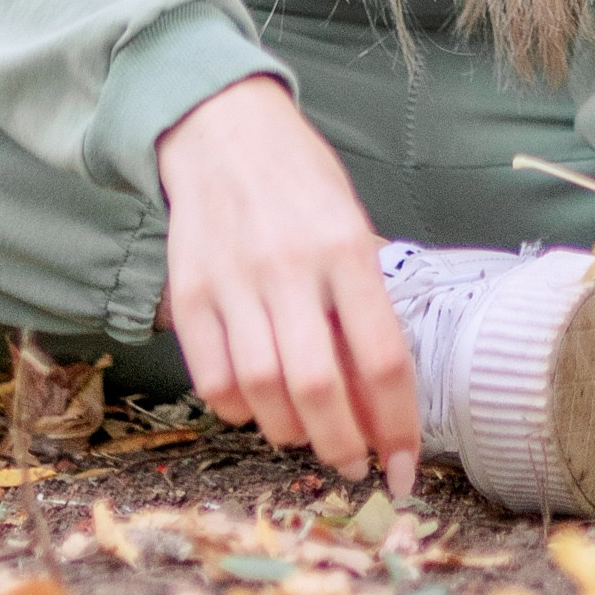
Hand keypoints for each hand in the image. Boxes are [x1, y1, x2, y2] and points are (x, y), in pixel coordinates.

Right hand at [154, 76, 418, 493]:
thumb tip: (376, 399)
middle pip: (320, 385)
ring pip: (264, 390)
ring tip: (308, 435)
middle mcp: (291, 264)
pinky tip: (257, 405)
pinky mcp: (189, 291)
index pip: (383, 357)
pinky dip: (238, 410)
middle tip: (353, 466)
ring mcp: (235, 279)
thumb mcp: (351, 224)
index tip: (405, 466)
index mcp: (347, 246)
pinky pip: (213, 379)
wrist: (222, 128)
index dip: (398, 424)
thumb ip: (362, 303)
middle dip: (343, 444)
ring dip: (291, 433)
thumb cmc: (302, 180)